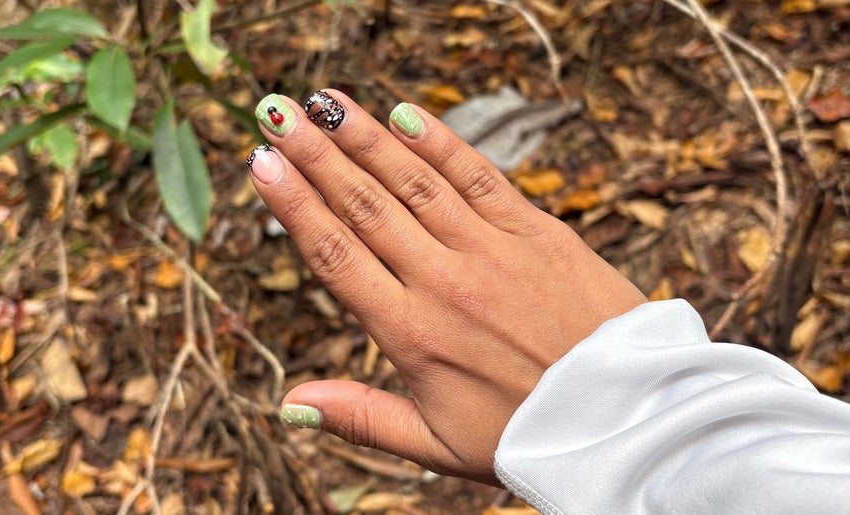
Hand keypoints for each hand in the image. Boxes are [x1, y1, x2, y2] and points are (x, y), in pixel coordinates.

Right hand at [247, 90, 646, 483]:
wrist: (625, 415)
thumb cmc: (525, 435)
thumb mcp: (435, 445)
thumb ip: (360, 418)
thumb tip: (288, 406)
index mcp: (412, 334)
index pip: (337, 256)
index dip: (294, 205)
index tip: (262, 164)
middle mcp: (445, 282)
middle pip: (366, 206)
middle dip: (315, 154)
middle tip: (275, 111)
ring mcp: (492, 251)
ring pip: (415, 181)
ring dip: (365, 137)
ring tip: (324, 102)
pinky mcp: (537, 232)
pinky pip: (479, 176)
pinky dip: (440, 143)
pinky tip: (405, 113)